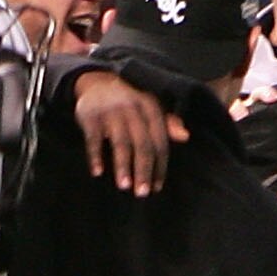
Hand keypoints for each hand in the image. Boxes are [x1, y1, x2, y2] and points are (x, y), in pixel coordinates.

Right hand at [73, 69, 187, 195]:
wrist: (97, 82)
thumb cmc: (129, 102)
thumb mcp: (150, 109)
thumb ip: (167, 124)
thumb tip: (186, 137)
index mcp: (150, 108)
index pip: (159, 141)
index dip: (159, 166)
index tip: (156, 188)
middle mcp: (133, 109)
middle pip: (142, 144)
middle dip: (143, 170)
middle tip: (142, 193)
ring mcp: (111, 112)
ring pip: (120, 142)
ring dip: (122, 166)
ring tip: (124, 187)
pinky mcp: (90, 115)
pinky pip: (93, 138)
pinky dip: (95, 155)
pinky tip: (98, 172)